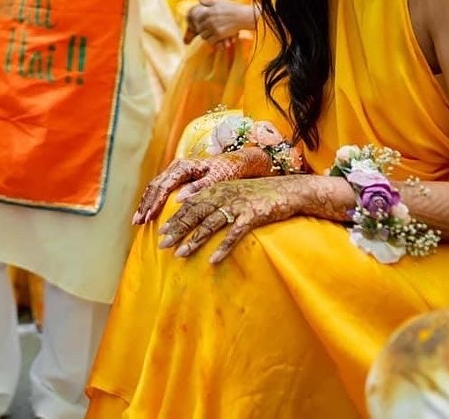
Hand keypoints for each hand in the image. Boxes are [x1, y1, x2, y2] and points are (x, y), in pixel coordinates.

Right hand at [132, 147, 270, 224]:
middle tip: (137, 222)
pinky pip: (160, 189)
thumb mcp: (217, 179)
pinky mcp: (177, 177)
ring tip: (138, 221)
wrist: (236, 162)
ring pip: (154, 187)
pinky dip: (152, 201)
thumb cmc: (228, 171)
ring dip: (146, 203)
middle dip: (145, 204)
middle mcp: (176, 167)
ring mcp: (175, 171)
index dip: (155, 202)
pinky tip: (148, 213)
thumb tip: (180, 199)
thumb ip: (199, 188)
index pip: (164, 186)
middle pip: (155, 186)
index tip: (149, 217)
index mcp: (184, 167)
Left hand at [157, 177, 303, 263]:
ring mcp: (237, 205)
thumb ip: (215, 197)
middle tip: (162, 244)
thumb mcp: (233, 191)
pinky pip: (234, 234)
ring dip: (193, 240)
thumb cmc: (259, 193)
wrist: (287, 190)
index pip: (190, 204)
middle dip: (177, 229)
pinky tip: (213, 260)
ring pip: (210, 224)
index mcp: (217, 189)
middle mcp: (224, 195)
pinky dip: (223, 247)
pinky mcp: (252, 216)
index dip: (175, 217)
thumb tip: (193, 207)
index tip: (161, 231)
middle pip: (195, 213)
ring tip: (179, 254)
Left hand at [187, 0, 256, 45]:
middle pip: (199, 28)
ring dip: (206, 36)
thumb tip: (199, 1)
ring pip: (203, 36)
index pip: (196, 19)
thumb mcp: (220, 2)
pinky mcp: (219, 35)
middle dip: (202, 30)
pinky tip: (216, 38)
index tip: (202, 24)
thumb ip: (208, 2)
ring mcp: (214, 28)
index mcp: (208, 11)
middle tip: (207, 30)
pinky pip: (210, 41)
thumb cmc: (232, 8)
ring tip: (211, 34)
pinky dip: (212, 41)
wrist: (244, 16)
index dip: (198, 23)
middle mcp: (209, 20)